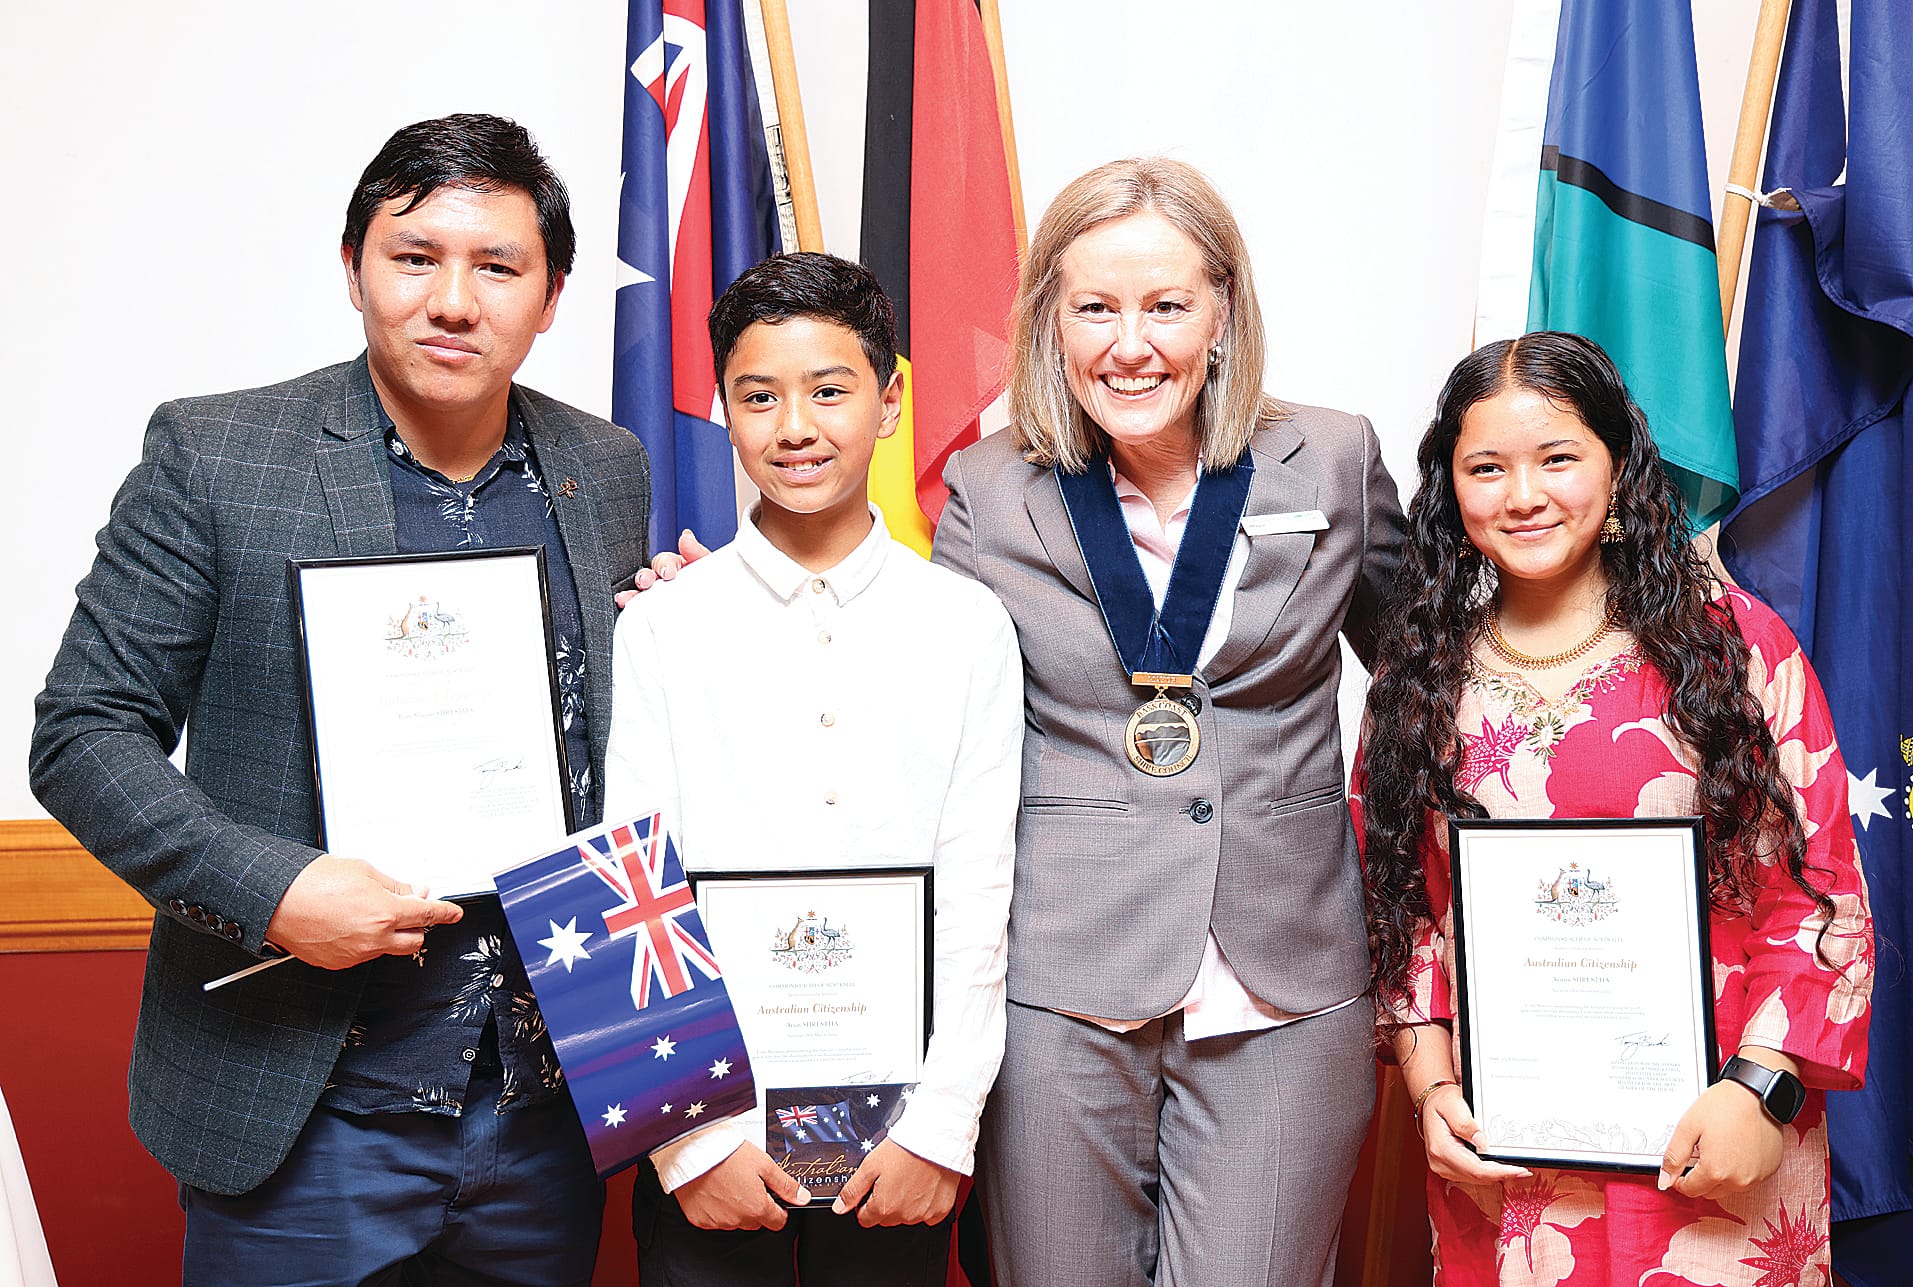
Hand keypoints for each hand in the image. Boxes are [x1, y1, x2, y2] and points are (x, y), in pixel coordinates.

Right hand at [264, 855, 463, 969]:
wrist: (275, 900)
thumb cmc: (311, 882)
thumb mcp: (363, 870)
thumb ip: (394, 885)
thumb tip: (412, 892)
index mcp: (385, 913)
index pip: (427, 915)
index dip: (445, 913)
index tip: (453, 914)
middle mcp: (374, 939)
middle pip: (415, 940)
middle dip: (417, 925)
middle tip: (408, 909)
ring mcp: (356, 954)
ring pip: (389, 949)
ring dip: (390, 934)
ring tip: (368, 912)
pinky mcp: (339, 963)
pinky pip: (365, 955)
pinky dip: (367, 942)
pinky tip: (351, 924)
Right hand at [617, 529, 711, 606]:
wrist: (725, 614)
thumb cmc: (717, 588)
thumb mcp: (711, 569)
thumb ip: (698, 552)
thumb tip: (686, 536)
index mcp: (678, 568)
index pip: (665, 561)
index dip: (664, 565)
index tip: (669, 573)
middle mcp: (666, 582)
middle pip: (648, 576)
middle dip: (644, 577)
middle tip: (646, 582)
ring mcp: (660, 599)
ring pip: (640, 593)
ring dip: (632, 593)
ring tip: (627, 598)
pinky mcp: (656, 615)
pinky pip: (641, 611)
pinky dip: (631, 608)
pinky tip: (626, 608)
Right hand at [673, 1143, 809, 1230]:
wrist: (692, 1152)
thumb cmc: (726, 1154)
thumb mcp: (764, 1164)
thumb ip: (785, 1185)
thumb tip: (803, 1197)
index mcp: (756, 1208)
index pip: (777, 1222)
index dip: (778, 1209)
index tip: (772, 1198)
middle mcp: (737, 1220)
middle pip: (755, 1221)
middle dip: (755, 1206)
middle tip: (747, 1182)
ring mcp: (717, 1222)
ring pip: (734, 1221)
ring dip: (735, 1208)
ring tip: (728, 1182)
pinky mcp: (700, 1220)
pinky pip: (714, 1219)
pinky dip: (716, 1208)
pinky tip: (714, 1189)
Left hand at [832, 1140, 958, 1226]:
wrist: (935, 1140)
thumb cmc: (904, 1149)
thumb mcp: (870, 1166)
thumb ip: (852, 1190)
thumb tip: (840, 1208)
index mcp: (883, 1207)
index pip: (865, 1219)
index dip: (864, 1204)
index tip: (871, 1190)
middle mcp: (903, 1215)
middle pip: (886, 1218)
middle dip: (885, 1202)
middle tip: (891, 1178)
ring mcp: (923, 1214)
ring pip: (907, 1216)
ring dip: (905, 1203)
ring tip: (908, 1178)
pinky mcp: (940, 1210)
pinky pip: (928, 1214)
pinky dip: (925, 1204)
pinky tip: (923, 1185)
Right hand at [1418, 1085, 1532, 1184]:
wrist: (1431, 1103)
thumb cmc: (1441, 1102)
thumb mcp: (1453, 1105)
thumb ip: (1466, 1124)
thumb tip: (1482, 1143)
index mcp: (1441, 1148)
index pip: (1475, 1168)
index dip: (1500, 1172)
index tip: (1520, 1171)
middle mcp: (1440, 1162)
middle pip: (1478, 1177)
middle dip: (1502, 1174)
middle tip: (1523, 1171)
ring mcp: (1443, 1168)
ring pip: (1476, 1179)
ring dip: (1495, 1175)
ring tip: (1514, 1169)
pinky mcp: (1448, 1169)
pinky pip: (1472, 1176)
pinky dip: (1487, 1172)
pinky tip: (1498, 1166)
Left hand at [1658, 1081, 1783, 1197]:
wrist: (1757, 1093)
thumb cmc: (1724, 1106)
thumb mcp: (1688, 1127)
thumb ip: (1674, 1157)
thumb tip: (1665, 1181)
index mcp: (1716, 1171)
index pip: (1691, 1190)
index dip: (1679, 1180)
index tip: (1679, 1169)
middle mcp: (1739, 1180)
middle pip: (1710, 1192)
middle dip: (1699, 1178)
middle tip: (1698, 1154)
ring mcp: (1757, 1177)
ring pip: (1729, 1188)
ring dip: (1719, 1176)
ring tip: (1717, 1149)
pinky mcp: (1769, 1170)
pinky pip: (1748, 1180)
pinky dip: (1738, 1171)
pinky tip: (1734, 1150)